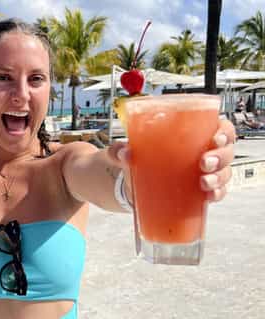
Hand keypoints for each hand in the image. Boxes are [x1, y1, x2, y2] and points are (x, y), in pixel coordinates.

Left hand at [107, 119, 235, 204]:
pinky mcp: (200, 191)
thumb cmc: (139, 157)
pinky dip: (217, 194)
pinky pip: (217, 192)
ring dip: (219, 177)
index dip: (225, 132)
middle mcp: (205, 151)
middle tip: (203, 163)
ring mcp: (205, 172)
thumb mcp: (127, 150)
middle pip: (226, 151)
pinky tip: (209, 196)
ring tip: (204, 182)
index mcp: (194, 134)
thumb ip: (119, 150)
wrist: (135, 182)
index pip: (221, 128)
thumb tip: (124, 154)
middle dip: (220, 157)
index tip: (215, 138)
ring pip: (224, 172)